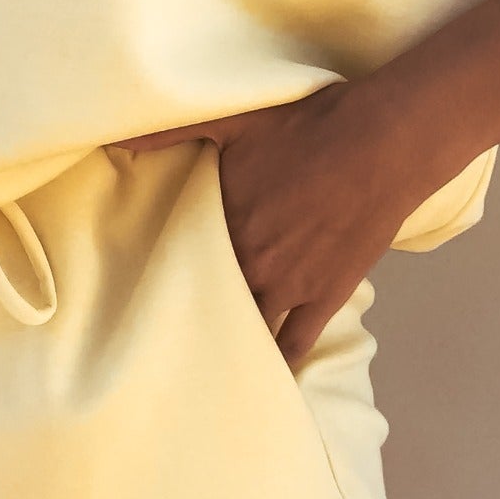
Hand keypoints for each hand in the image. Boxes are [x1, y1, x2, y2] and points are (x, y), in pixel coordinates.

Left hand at [112, 79, 442, 366]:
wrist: (383, 142)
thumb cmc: (310, 124)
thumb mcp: (235, 120)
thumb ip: (172, 132)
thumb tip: (115, 138)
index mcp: (221, 218)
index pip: (176, 259)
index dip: (159, 273)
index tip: (136, 290)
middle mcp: (248, 260)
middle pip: (206, 299)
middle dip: (186, 314)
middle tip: (158, 339)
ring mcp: (288, 285)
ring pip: (246, 326)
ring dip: (226, 342)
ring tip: (199, 366)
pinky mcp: (325, 297)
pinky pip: (294, 343)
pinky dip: (277, 363)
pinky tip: (259, 378)